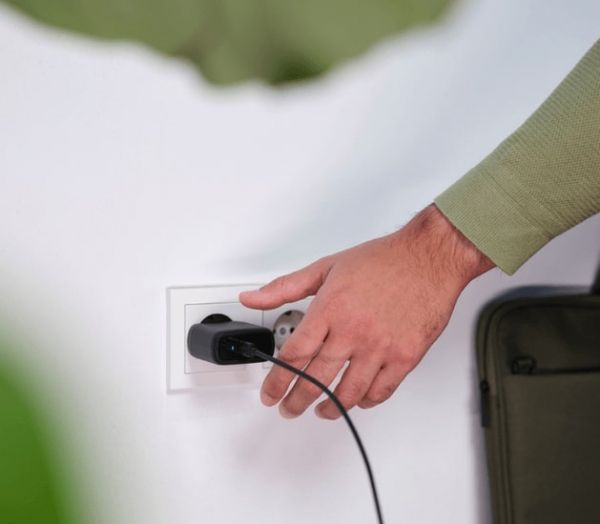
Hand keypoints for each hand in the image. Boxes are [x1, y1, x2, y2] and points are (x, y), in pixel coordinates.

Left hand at [240, 205, 493, 418]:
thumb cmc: (382, 260)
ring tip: (321, 410)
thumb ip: (284, 287)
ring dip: (330, 408)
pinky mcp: (406, 356)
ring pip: (348, 393)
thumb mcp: (326, 267)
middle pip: (316, 379)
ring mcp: (381, 347)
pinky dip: (365, 401)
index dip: (276, 381)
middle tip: (288, 408)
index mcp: (330, 309)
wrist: (429, 257)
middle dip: (296, 401)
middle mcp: (353, 331)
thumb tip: (251, 298)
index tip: (269, 393)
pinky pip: (381, 391)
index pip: (294, 356)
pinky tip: (357, 401)